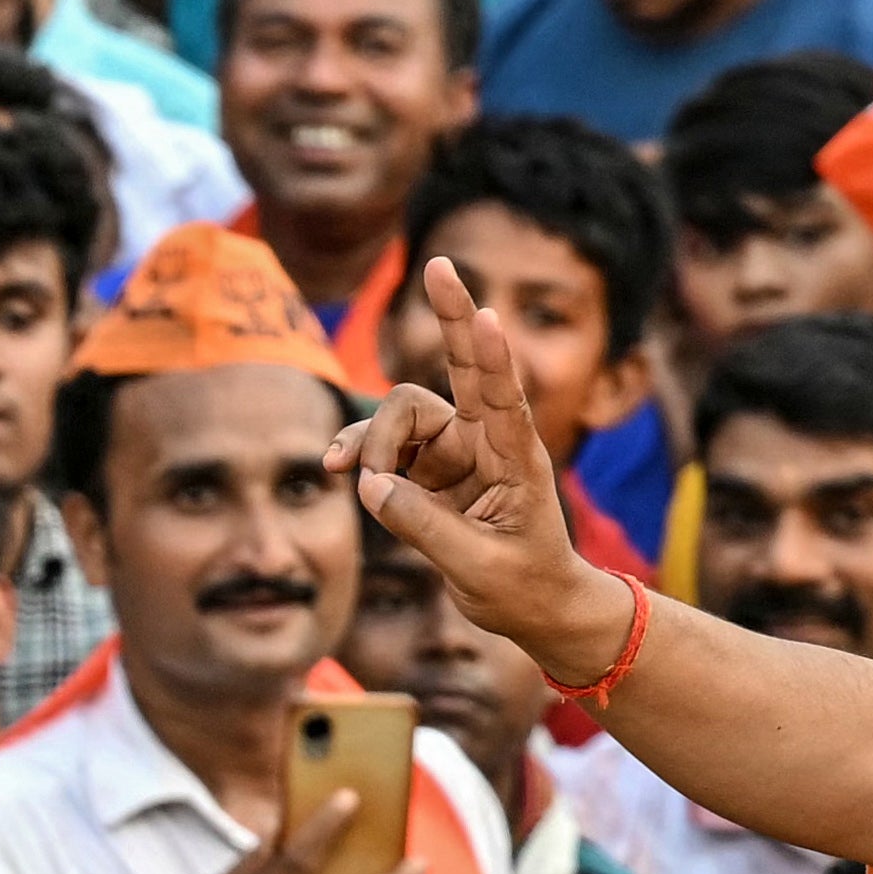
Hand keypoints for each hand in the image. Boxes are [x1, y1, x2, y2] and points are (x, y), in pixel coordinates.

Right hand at [342, 262, 637, 686]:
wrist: (535, 608)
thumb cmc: (526, 589)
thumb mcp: (479, 568)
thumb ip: (422, 526)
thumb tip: (368, 485)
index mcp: (519, 461)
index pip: (506, 400)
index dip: (492, 359)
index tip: (488, 317)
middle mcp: (488, 443)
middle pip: (464, 365)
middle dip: (450, 317)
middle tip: (441, 265)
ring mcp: (455, 450)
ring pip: (399, 415)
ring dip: (370, 440)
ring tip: (358, 481)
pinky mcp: (427, 467)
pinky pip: (380, 444)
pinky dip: (356, 453)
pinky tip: (337, 472)